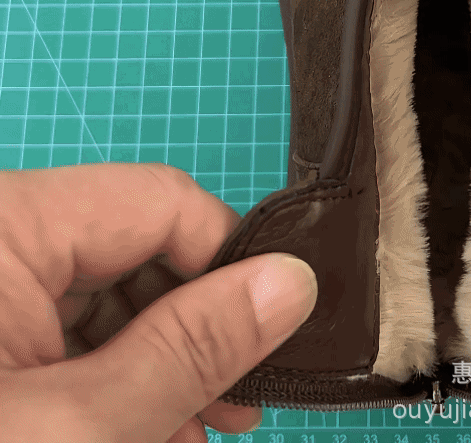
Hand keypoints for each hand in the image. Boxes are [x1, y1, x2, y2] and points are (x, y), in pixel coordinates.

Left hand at [0, 162, 317, 442]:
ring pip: (109, 294)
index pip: (161, 201)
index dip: (231, 260)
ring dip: (163, 363)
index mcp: (11, 223)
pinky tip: (152, 426)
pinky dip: (112, 377)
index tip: (276, 325)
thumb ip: (190, 349)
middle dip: (196, 328)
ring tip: (201, 428)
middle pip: (138, 250)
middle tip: (243, 400)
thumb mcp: (79, 426)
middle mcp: (2, 236)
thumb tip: (290, 283)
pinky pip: (67, 328)